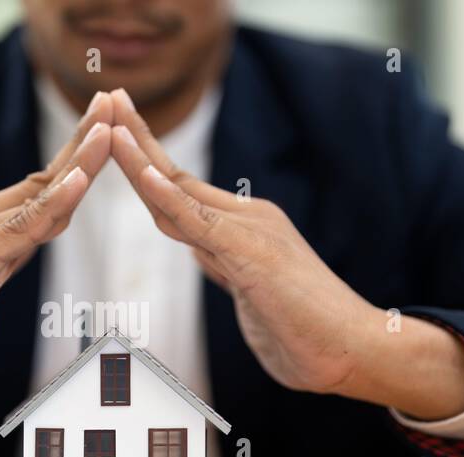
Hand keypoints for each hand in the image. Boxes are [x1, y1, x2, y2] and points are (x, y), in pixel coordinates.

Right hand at [0, 93, 115, 421]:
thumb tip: (30, 244)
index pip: (38, 188)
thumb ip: (4, 261)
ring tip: (108, 128)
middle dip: (83, 141)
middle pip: (42, 180)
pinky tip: (79, 181)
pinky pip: (20, 231)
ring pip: (37, 197)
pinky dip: (54, 204)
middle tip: (113, 101)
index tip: (105, 126)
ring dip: (79, 162)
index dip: (75, 158)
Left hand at [105, 89, 463, 419]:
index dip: (146, 162)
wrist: (355, 352)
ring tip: (112, 117)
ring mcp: (250, 232)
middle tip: (109, 97)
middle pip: (176, 177)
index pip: (182, 191)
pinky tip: (143, 172)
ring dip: (140, 154)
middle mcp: (246, 220)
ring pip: (179, 190)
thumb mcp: (252, 294)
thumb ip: (226, 267)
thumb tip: (200, 252)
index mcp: (244, 228)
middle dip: (137, 138)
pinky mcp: (250, 254)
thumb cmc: (308, 333)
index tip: (118, 132)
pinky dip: (167, 195)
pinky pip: (197, 222)